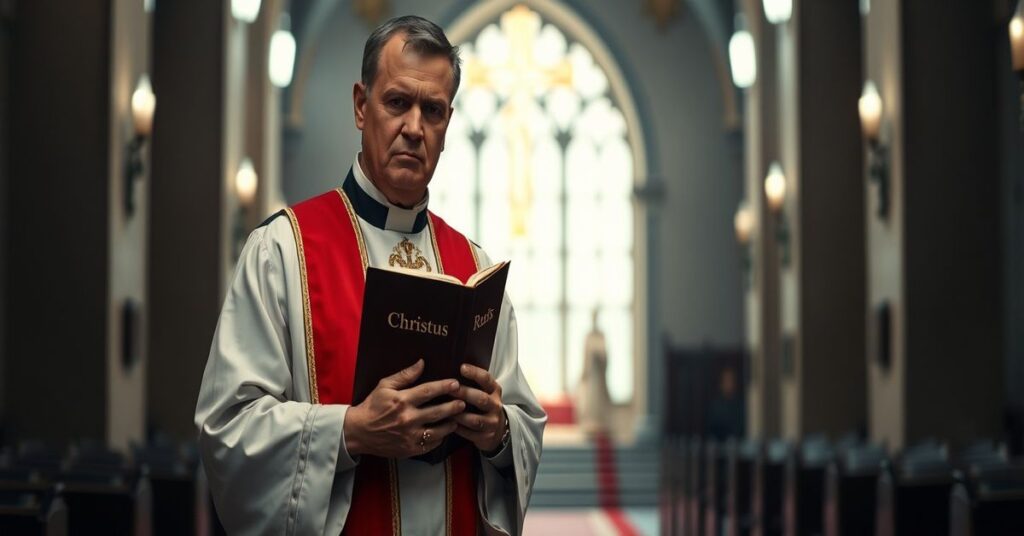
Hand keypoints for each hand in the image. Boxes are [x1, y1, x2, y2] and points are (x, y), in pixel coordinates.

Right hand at [344, 359, 465, 457]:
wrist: (359, 432)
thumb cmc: (372, 406)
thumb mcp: (384, 386)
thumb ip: (405, 375)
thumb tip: (422, 362)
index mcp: (402, 401)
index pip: (428, 391)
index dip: (444, 386)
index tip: (455, 383)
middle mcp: (408, 419)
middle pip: (438, 411)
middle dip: (453, 406)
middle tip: (463, 401)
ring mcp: (410, 436)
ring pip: (438, 430)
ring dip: (450, 424)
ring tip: (458, 418)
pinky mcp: (410, 449)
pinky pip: (431, 444)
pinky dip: (440, 438)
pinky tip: (444, 432)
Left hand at [452, 364, 505, 452]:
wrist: (498, 430)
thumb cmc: (484, 406)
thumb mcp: (485, 392)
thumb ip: (473, 382)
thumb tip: (451, 367)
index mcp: (494, 391)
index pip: (487, 379)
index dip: (475, 373)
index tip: (462, 367)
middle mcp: (495, 406)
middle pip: (481, 399)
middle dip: (465, 394)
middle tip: (450, 389)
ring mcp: (492, 422)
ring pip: (474, 419)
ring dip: (458, 415)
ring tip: (445, 410)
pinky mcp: (486, 436)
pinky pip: (470, 433)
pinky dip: (458, 429)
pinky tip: (447, 424)